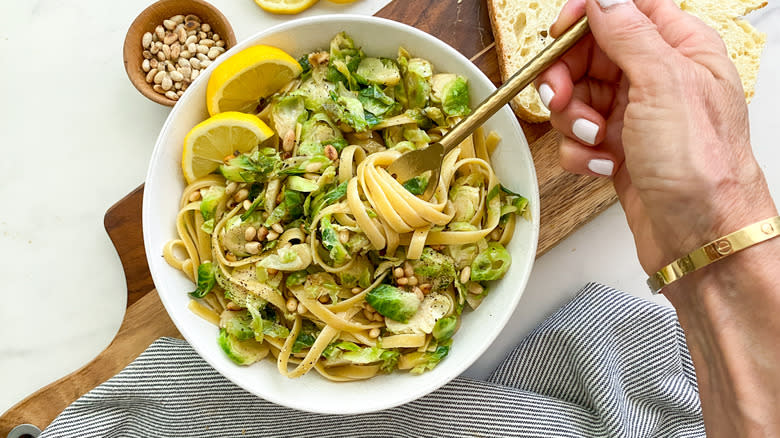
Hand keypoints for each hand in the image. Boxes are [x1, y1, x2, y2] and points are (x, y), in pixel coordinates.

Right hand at [536, 0, 776, 272]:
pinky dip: (581, 153)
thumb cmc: (701, 165)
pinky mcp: (618, 151)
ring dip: (573, 121)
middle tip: (561, 97)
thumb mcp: (664, 84)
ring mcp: (635, 117)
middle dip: (568, 78)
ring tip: (595, 140)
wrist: (700, 239)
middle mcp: (656, 79)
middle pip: (589, 55)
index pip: (625, 10)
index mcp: (680, 49)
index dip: (588, 16)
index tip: (559, 33)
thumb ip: (629, 34)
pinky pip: (578, 139)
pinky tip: (603, 165)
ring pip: (577, 98)